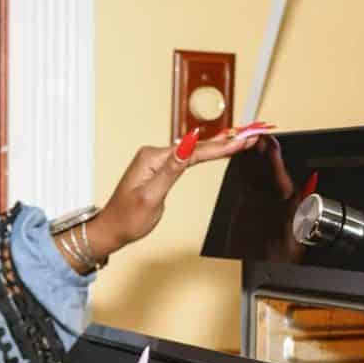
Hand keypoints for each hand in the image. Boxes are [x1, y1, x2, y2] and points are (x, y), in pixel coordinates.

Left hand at [85, 124, 272, 260]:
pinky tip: (217, 149)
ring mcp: (158, 161)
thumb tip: (186, 145)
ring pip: (194, 151)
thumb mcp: (151, 197)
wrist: (111, 229)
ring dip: (218, 145)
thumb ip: (171, 170)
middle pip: (197, 146)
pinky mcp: (160, 169)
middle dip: (225, 141)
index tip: (243, 140)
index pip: (194, 150)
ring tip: (242, 137)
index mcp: (153, 158)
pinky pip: (187, 158)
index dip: (221, 146)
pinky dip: (205, 154)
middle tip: (252, 133)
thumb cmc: (127, 218)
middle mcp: (155, 155)